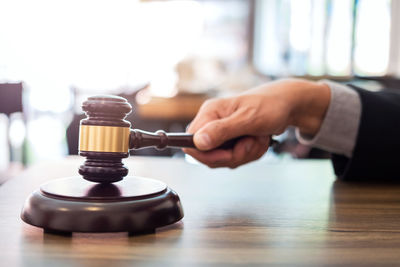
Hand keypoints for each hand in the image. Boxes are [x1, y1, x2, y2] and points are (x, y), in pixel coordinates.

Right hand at [183, 79, 329, 167]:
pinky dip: (250, 153)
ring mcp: (221, 133)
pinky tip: (258, 140)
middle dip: (233, 155)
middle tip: (250, 142)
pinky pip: (234, 158)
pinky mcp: (230, 141)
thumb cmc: (269, 106)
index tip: (228, 154)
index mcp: (210, 113)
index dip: (207, 154)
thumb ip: (221, 131)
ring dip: (245, 153)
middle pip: (207, 155)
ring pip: (223, 159)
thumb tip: (198, 142)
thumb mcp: (247, 119)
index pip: (190, 141)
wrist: (287, 106)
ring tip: (258, 138)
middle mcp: (212, 122)